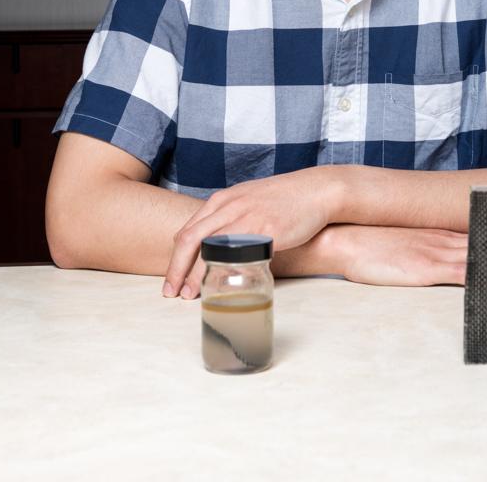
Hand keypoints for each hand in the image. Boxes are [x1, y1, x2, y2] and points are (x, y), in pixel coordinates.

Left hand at [162, 167, 336, 299]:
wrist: (316, 190)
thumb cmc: (284, 198)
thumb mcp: (248, 200)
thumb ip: (230, 217)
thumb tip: (216, 243)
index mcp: (223, 200)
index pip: (187, 231)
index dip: (175, 258)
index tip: (172, 279)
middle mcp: (229, 207)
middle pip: (189, 240)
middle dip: (175, 270)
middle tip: (170, 293)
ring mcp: (247, 217)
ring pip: (209, 249)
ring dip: (195, 275)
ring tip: (189, 296)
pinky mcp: (265, 230)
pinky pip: (238, 254)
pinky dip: (224, 272)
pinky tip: (221, 287)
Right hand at [334, 225, 486, 286]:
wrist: (343, 238)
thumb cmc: (365, 242)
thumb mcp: (395, 241)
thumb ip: (413, 246)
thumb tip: (423, 257)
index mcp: (433, 233)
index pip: (474, 238)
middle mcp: (439, 240)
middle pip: (486, 248)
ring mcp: (435, 253)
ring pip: (481, 260)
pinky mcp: (427, 268)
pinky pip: (462, 275)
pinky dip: (484, 280)